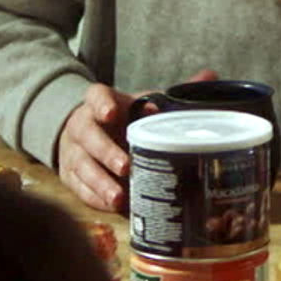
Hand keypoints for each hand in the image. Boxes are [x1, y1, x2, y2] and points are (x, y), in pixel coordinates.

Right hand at [57, 69, 217, 211]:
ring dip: (100, 182)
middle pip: (88, 135)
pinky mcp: (70, 175)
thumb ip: (169, 96)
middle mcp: (82, 125)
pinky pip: (79, 187)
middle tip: (126, 166)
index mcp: (100, 103)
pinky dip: (95, 197)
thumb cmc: (122, 120)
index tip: (112, 113)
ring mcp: (73, 151)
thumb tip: (210, 75)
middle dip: (106, 152)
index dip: (102, 104)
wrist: (85, 133)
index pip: (96, 96)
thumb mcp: (140, 103)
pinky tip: (112, 205)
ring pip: (82, 165)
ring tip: (119, 196)